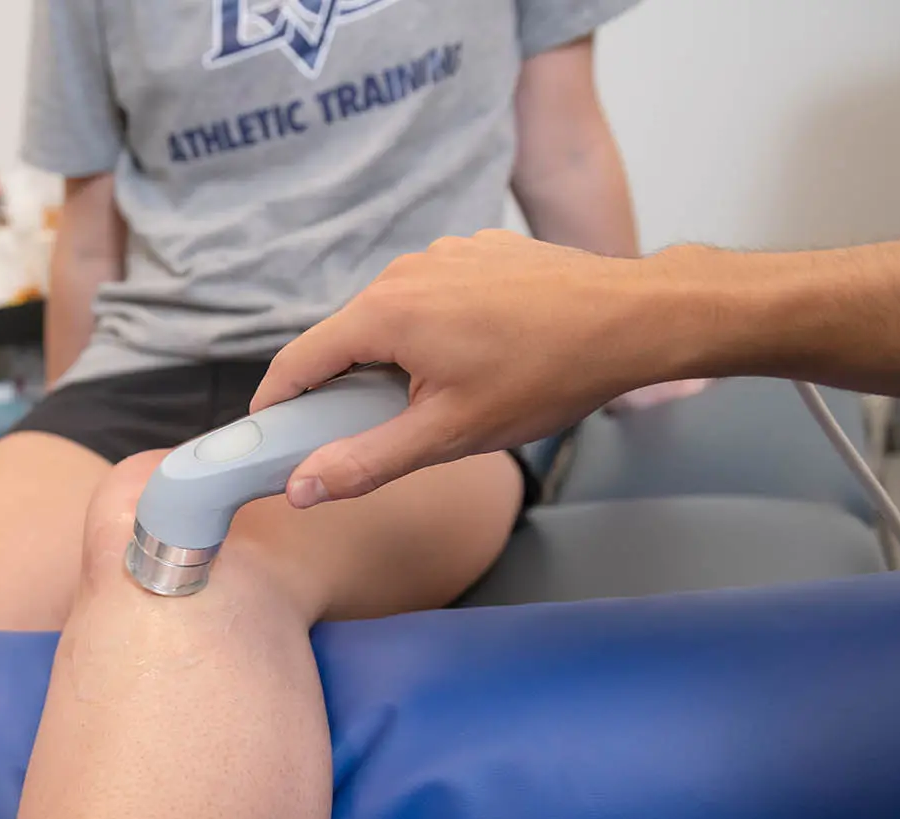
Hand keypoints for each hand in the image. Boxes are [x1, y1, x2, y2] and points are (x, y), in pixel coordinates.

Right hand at [251, 230, 690, 506]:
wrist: (635, 318)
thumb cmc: (547, 374)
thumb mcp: (448, 436)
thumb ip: (365, 462)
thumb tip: (302, 488)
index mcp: (385, 313)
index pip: (298, 361)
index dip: (274, 403)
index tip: (264, 434)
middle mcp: (404, 271)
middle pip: (343, 339)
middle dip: (341, 387)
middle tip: (361, 434)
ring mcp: (442, 254)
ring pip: (389, 318)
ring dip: (391, 359)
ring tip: (435, 399)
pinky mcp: (476, 251)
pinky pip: (430, 297)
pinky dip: (431, 331)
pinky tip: (474, 360)